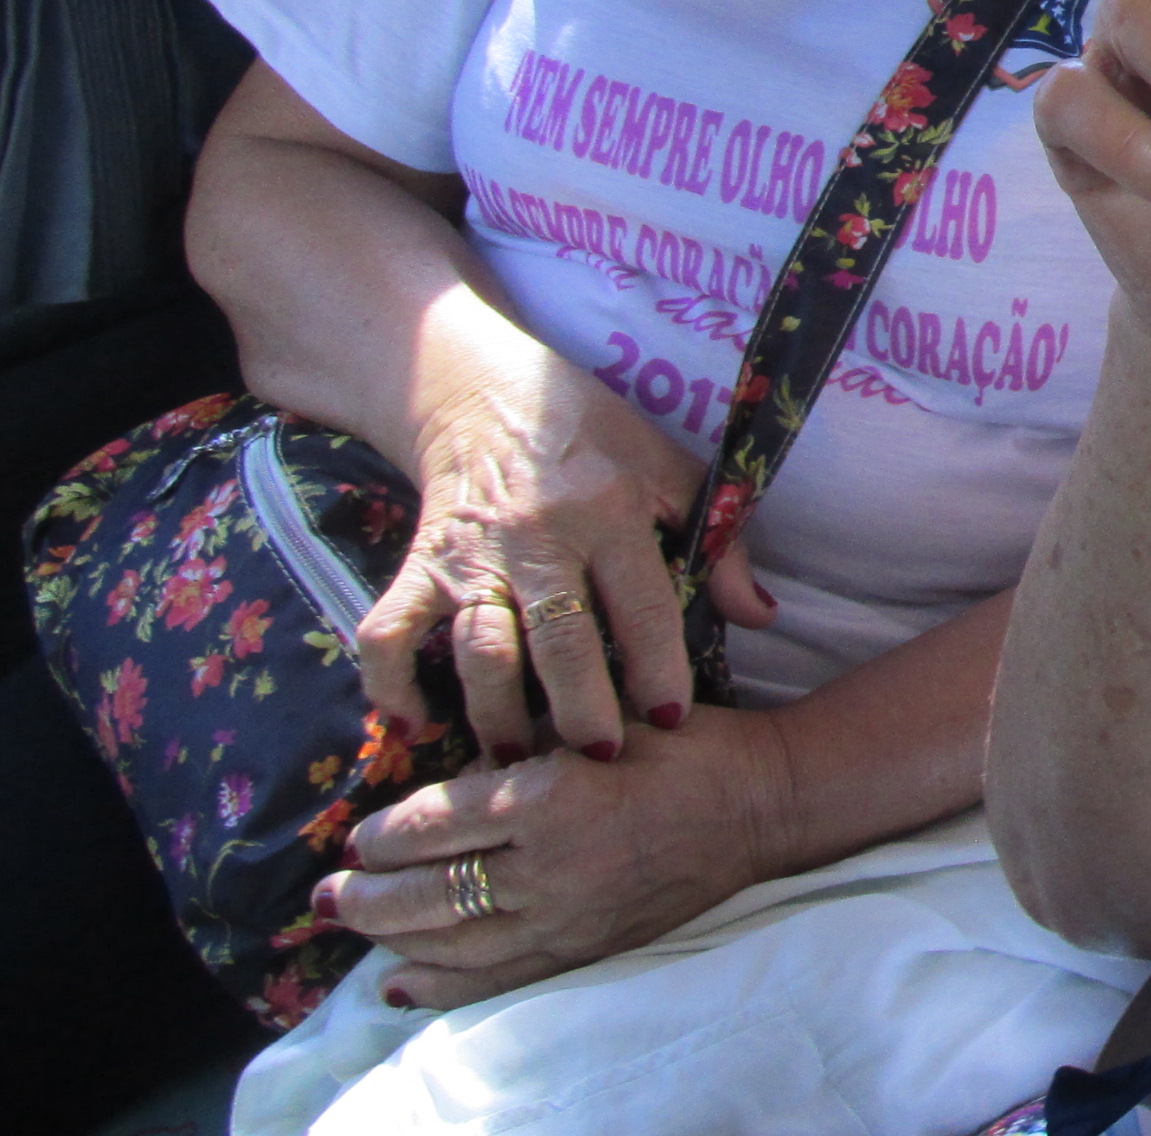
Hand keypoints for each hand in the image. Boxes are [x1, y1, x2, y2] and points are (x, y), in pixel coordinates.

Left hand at [314, 703, 794, 1009]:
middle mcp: (549, 864)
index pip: (437, 823)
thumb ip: (524, 745)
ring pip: (452, 940)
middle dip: (368, 894)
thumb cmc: (686, 747)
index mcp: (551, 795)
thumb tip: (454, 774)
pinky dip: (441, 985)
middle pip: (430, 891)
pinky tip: (399, 982)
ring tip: (350, 927)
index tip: (360, 833)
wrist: (763, 804)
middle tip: (328, 891)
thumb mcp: (601, 720)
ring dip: (390, 937)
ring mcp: (567, 916)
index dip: (386, 833)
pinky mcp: (586, 947)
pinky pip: (498, 978)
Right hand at [357, 330, 773, 761]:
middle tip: (597, 759)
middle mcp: (539, 537)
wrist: (482, 390)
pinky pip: (388, 631)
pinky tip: (415, 725)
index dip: (657, 665)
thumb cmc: (594, 437)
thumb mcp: (669, 469)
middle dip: (578, 706)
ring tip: (516, 760)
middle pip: (557, 637)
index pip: (641, 602)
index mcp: (610, 511)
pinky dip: (391, 683)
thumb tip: (762, 618)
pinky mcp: (417, 564)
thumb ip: (720, 543)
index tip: (672, 719)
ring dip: (493, 711)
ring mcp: (472, 555)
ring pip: (478, 646)